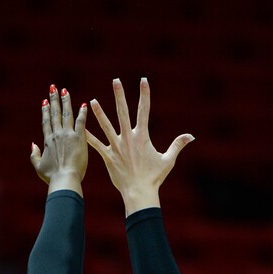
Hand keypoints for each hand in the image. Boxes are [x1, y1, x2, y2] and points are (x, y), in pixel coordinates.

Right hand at [30, 85, 87, 195]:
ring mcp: (68, 135)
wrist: (64, 179)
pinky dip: (82, 113)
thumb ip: (34, 155)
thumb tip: (33, 145)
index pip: (46, 122)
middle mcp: (56, 135)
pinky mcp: (79, 138)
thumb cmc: (52, 177)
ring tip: (65, 91)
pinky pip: (80, 122)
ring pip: (66, 114)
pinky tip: (84, 105)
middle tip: (53, 88)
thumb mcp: (39, 167)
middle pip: (54, 113)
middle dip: (54, 99)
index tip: (45, 101)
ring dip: (66, 101)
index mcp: (47, 141)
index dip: (45, 111)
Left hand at [87, 78, 193, 214]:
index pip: (144, 111)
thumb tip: (191, 136)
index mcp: (142, 137)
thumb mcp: (168, 160)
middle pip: (123, 112)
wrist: (139, 193)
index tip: (143, 80)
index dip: (144, 94)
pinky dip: (89, 137)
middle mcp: (128, 138)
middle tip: (116, 81)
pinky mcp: (108, 157)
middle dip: (120, 95)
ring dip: (99, 113)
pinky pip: (97, 145)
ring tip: (92, 101)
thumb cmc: (154, 178)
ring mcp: (117, 147)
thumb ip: (177, 145)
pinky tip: (81, 129)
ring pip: (106, 126)